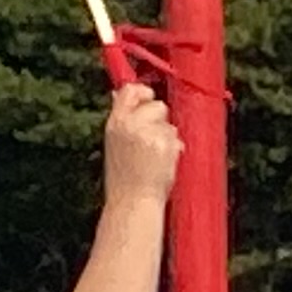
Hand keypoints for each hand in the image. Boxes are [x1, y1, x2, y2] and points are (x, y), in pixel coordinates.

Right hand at [104, 83, 181, 203]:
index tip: (149, 96)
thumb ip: (122, 121)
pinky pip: (177, 139)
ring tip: (156, 156)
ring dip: (168, 137)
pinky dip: (175, 149)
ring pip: (170, 124)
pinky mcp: (164, 144)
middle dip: (161, 119)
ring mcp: (149, 133)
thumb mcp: (114, 143)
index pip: (130, 91)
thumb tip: (119, 94)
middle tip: (155, 138)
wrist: (133, 200)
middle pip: (157, 105)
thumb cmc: (124, 177)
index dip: (143, 91)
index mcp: (115, 123)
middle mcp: (131, 124)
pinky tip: (164, 163)